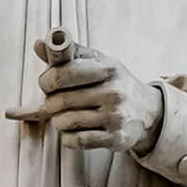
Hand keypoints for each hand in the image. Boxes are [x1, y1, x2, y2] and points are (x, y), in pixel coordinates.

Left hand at [22, 38, 165, 154]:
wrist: (147, 111)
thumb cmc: (116, 84)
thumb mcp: (98, 63)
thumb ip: (68, 54)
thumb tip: (38, 44)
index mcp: (107, 69)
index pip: (62, 74)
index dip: (46, 81)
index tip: (46, 84)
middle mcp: (113, 92)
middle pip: (61, 100)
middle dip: (50, 103)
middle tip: (53, 103)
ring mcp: (115, 117)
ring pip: (66, 122)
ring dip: (58, 121)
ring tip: (63, 117)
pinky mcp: (115, 139)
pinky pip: (77, 141)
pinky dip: (67, 138)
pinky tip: (71, 132)